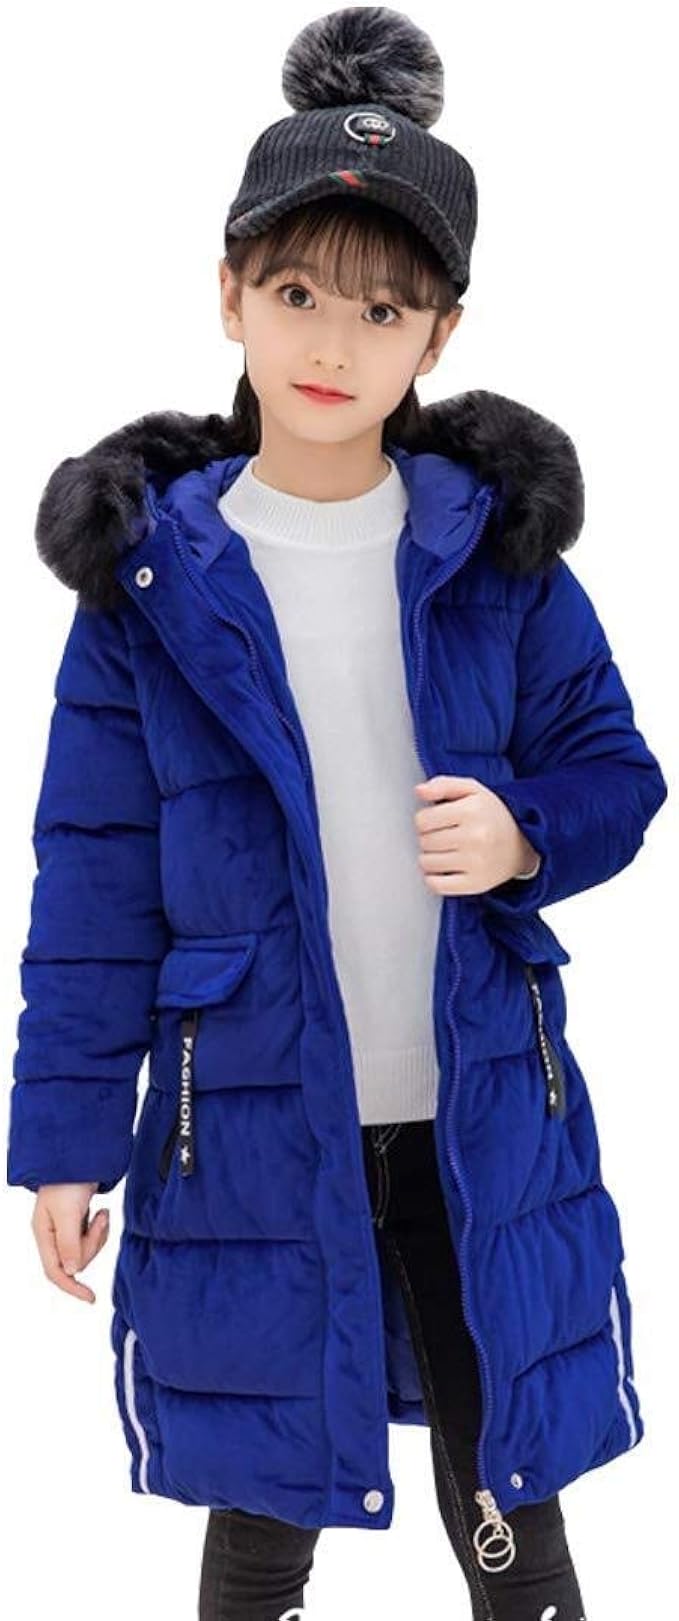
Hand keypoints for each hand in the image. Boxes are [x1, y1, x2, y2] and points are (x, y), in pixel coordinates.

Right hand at [31, 1183, 108, 1303]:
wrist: (78, 1155)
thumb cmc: (67, 1181)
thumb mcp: (68, 1213)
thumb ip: (69, 1243)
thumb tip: (71, 1272)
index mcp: (43, 1234)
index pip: (55, 1272)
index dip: (72, 1288)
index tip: (91, 1298)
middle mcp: (52, 1235)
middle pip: (75, 1261)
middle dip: (92, 1245)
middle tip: (100, 1221)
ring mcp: (64, 1228)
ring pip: (85, 1250)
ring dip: (98, 1234)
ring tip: (101, 1213)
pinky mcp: (77, 1222)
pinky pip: (91, 1237)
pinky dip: (100, 1228)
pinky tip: (101, 1212)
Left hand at [414, 775, 540, 895]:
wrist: (522, 844)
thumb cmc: (492, 816)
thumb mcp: (472, 790)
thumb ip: (443, 785)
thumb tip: (419, 791)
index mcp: (471, 811)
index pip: (422, 820)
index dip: (425, 820)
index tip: (436, 821)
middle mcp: (475, 837)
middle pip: (424, 842)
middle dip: (429, 838)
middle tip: (445, 835)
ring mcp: (476, 863)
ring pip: (427, 863)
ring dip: (430, 858)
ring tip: (446, 850)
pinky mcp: (475, 884)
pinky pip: (436, 885)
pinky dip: (434, 878)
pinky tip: (444, 869)